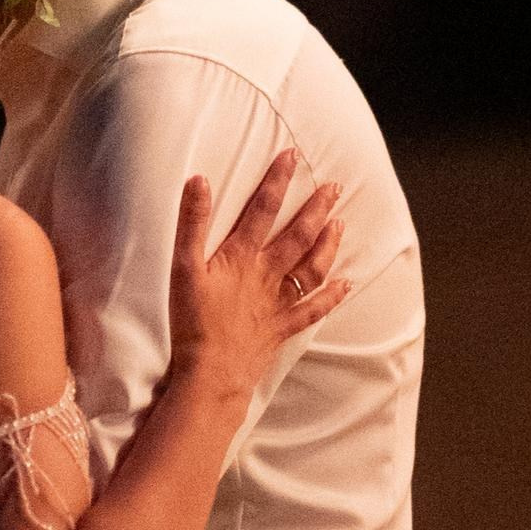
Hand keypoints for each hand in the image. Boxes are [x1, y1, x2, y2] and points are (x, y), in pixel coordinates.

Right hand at [167, 152, 348, 404]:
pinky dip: (332, 296)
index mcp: (242, 257)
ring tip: (340, 223)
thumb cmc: (193, 322)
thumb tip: (199, 181)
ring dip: (329, 244)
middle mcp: (267, 275)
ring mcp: (279, 302)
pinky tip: (347, 284)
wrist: (211, 372)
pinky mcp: (283, 327)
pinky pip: (314, 310)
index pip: (263, 210)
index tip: (292, 157)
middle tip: (334, 187)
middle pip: (298, 235)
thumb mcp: (182, 268)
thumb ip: (192, 223)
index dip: (278, 181)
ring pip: (312, 267)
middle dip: (317, 208)